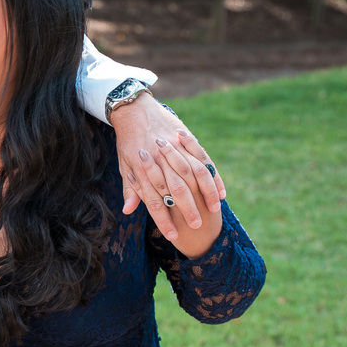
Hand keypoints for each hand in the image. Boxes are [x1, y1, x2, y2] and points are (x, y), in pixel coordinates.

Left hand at [110, 94, 225, 240]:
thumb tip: (128, 211)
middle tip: (197, 227)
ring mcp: (174, 149)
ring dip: (206, 194)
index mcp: (142, 171)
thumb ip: (130, 189)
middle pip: (176, 190)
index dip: (163, 220)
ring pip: (194, 175)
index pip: (154, 201)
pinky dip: (213, 176)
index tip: (173, 236)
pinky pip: (203, 160)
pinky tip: (221, 191)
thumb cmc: (128, 142)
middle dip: (187, 210)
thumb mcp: (125, 166)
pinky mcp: (186, 139)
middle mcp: (160, 161)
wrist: (134, 110)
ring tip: (214, 211)